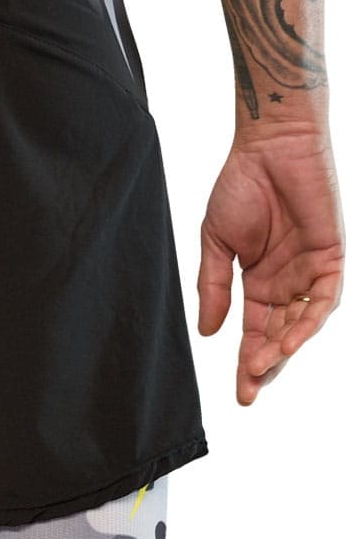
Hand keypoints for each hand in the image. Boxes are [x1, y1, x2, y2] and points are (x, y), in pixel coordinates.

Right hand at [198, 129, 343, 404]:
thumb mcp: (216, 242)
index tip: (240, 393)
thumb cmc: (240, 185)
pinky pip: (326, 297)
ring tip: (263, 366)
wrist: (269, 145)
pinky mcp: (332, 255)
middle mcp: (289, 282)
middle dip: (266, 364)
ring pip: (304, 322)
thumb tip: (207, 332)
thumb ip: (213, 286)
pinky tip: (289, 339)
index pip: (256, 331)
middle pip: (280, 335)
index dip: (247, 362)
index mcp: (260, 281)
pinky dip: (310, 320)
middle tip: (250, 389)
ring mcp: (311, 270)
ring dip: (286, 347)